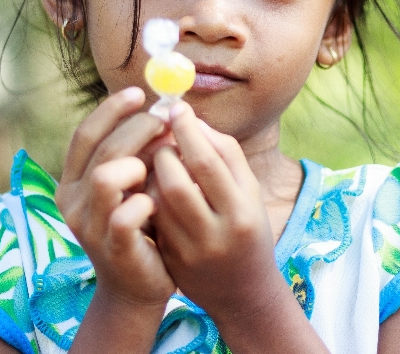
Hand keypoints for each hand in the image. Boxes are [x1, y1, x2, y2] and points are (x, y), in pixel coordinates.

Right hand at [56, 87, 175, 307]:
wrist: (136, 285)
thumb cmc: (138, 227)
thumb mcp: (131, 186)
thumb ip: (135, 154)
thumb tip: (159, 111)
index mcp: (73, 180)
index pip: (85, 134)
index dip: (111, 110)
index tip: (139, 93)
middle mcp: (73, 201)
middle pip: (104, 148)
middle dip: (139, 129)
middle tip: (166, 125)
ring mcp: (89, 226)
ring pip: (107, 176)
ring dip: (140, 163)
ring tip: (160, 168)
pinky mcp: (112, 248)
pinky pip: (126, 213)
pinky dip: (147, 202)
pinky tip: (159, 203)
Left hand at [150, 102, 285, 322]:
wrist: (243, 291)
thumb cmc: (248, 229)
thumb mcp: (250, 192)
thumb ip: (226, 154)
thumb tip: (192, 121)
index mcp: (242, 211)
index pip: (207, 162)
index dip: (187, 131)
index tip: (175, 108)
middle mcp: (215, 234)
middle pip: (175, 182)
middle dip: (164, 152)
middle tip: (164, 137)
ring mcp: (189, 251)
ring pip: (157, 200)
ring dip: (152, 172)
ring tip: (160, 160)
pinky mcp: (170, 261)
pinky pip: (151, 218)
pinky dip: (148, 194)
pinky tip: (154, 184)